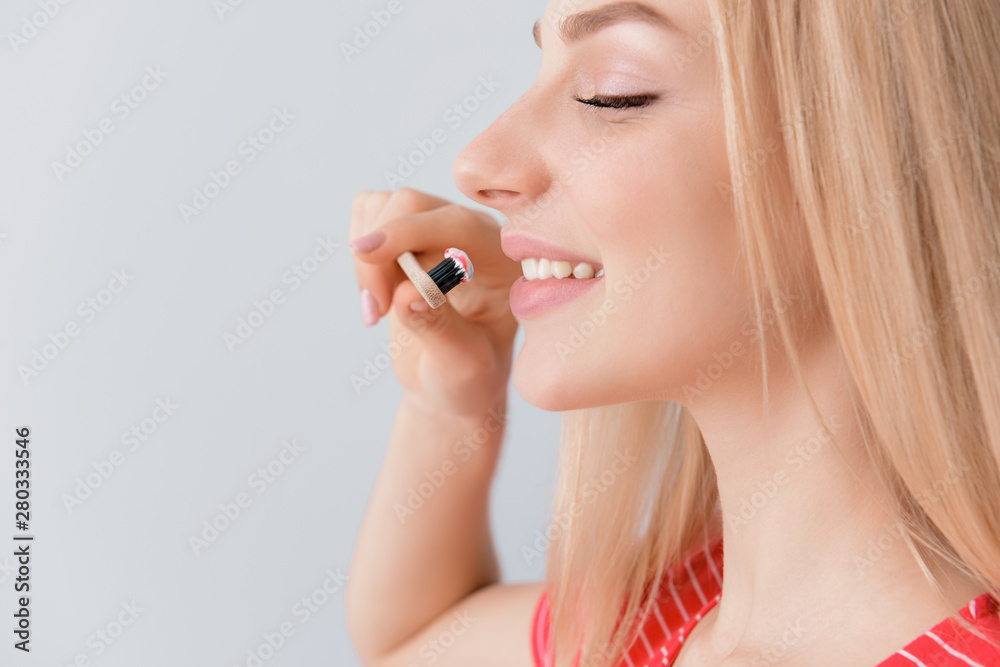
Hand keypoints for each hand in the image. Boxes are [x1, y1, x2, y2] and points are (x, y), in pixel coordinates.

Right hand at [349, 188, 520, 415]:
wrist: (452, 381)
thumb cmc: (468, 378)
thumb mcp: (462, 366)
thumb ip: (439, 328)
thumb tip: (407, 293)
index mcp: (506, 260)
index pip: (458, 224)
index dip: (409, 232)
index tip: (365, 253)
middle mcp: (476, 232)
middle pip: (412, 204)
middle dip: (380, 254)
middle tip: (375, 312)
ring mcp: (440, 226)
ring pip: (384, 206)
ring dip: (367, 257)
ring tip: (377, 309)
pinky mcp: (409, 229)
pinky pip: (369, 212)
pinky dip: (361, 252)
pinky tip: (377, 292)